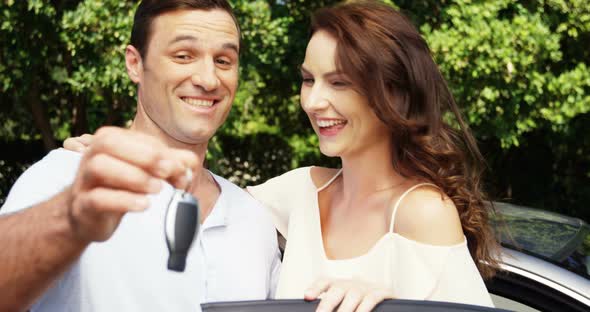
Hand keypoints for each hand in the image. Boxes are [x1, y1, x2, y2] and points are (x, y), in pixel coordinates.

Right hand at [66, 126, 198, 242]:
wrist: (87, 217)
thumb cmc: (118, 189)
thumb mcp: (144, 173)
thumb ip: (169, 165)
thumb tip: (190, 164)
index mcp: (109, 143)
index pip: (135, 138)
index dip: (161, 151)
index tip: (179, 168)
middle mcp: (92, 156)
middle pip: (109, 142)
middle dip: (144, 155)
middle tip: (168, 171)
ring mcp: (84, 181)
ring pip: (100, 167)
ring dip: (133, 176)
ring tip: (157, 189)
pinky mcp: (83, 206)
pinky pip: (97, 198)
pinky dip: (123, 200)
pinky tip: (144, 204)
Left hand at [305, 278, 394, 311]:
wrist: (385, 295)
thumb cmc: (360, 303)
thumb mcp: (344, 302)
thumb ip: (331, 305)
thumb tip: (316, 305)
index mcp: (340, 285)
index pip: (325, 282)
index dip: (316, 288)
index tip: (307, 296)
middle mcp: (352, 284)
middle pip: (337, 289)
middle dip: (327, 303)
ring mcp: (366, 287)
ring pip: (353, 295)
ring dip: (345, 309)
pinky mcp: (382, 292)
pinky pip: (372, 299)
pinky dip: (364, 309)